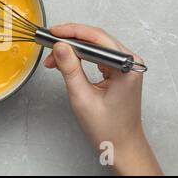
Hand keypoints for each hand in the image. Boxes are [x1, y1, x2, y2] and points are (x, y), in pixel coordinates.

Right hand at [43, 23, 161, 174]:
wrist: (120, 145)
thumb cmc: (108, 128)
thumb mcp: (82, 97)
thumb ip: (70, 69)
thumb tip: (60, 47)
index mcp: (126, 67)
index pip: (97, 38)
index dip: (72, 33)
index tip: (53, 33)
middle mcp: (129, 62)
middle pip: (95, 39)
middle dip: (69, 41)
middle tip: (49, 44)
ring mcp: (124, 66)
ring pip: (94, 47)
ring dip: (72, 50)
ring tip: (53, 59)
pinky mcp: (117, 71)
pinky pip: (96, 56)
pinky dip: (78, 57)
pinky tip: (65, 62)